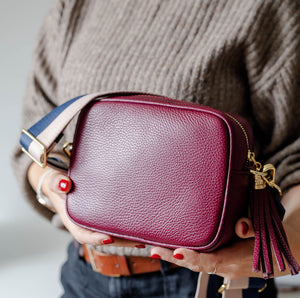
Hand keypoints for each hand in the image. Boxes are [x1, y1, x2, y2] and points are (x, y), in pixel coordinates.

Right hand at [28, 161, 144, 247]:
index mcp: (72, 220)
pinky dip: (125, 228)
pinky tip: (140, 227)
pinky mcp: (102, 214)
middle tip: (138, 242)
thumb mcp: (54, 181)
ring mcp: (94, 221)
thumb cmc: (58, 183)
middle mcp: (85, 224)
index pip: (83, 234)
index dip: (95, 238)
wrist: (60, 182)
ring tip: (145, 238)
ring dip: (127, 238)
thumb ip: (57, 182)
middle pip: (103, 238)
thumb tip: (64, 184)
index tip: (109, 238)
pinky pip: (114, 224)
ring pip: (111, 233)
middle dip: (120, 242)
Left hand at [150, 218, 264, 279]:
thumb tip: (240, 226)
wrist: (274, 256)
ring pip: (195, 265)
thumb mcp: (264, 232)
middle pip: (196, 265)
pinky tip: (170, 249)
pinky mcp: (218, 264)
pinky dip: (184, 257)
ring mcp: (221, 268)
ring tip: (155, 248)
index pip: (211, 261)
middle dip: (174, 258)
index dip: (194, 258)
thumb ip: (252, 228)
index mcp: (236, 260)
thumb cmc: (268, 240)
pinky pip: (199, 262)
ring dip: (174, 258)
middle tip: (154, 249)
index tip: (177, 252)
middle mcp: (226, 268)